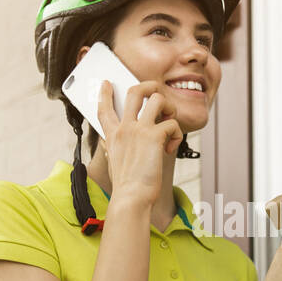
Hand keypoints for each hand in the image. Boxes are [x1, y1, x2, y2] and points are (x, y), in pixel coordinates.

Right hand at [96, 79, 183, 210]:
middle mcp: (124, 128)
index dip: (104, 93)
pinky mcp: (154, 136)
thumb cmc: (126, 185)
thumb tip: (109, 143)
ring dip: (169, 108)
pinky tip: (170, 148)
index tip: (106, 83)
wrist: (131, 197)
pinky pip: (172, 124)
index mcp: (112, 135)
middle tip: (156, 95)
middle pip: (134, 91)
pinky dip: (177, 135)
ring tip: (169, 122)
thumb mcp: (114, 162)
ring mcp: (138, 130)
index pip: (103, 108)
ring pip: (158, 99)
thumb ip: (112, 147)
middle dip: (149, 87)